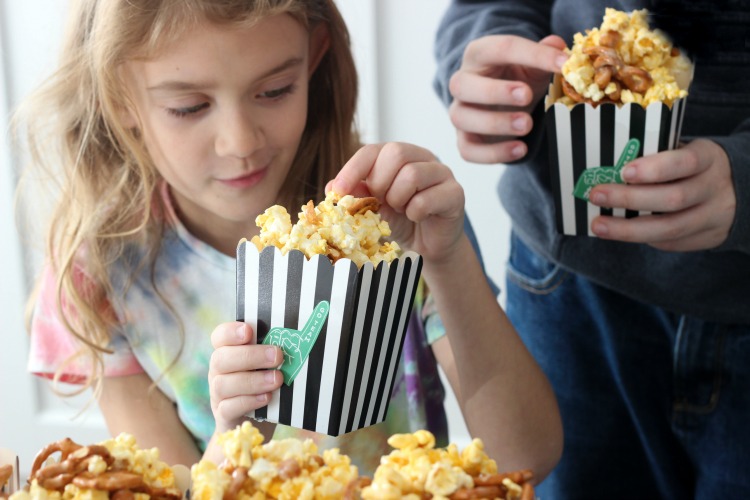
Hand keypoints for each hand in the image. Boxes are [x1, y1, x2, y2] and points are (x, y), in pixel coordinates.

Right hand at [208, 322, 282, 433]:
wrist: (258, 423)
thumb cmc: (267, 384)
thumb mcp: (269, 366)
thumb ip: (273, 352)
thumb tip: (296, 338)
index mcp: (228, 352)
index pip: (219, 337)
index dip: (230, 332)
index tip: (249, 331)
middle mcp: (218, 372)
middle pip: (220, 359)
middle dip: (250, 356)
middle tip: (277, 356)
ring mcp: (218, 395)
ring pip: (222, 384)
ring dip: (253, 381)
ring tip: (277, 380)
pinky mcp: (224, 416)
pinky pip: (228, 408)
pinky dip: (248, 402)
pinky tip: (266, 397)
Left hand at [329, 142, 464, 263]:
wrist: (427, 246)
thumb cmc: (401, 221)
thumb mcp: (372, 207)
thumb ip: (355, 194)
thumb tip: (332, 187)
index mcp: (398, 155)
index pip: (372, 150)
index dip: (353, 169)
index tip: (338, 192)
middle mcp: (422, 157)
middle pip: (396, 153)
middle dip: (381, 184)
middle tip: (382, 203)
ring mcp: (442, 172)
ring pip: (413, 174)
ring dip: (398, 199)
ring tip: (401, 210)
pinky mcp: (455, 193)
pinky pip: (428, 198)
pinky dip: (415, 212)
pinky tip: (416, 217)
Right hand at [448, 34, 566, 163]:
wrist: (506, 107)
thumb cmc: (518, 80)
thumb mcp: (533, 65)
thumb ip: (545, 54)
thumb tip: (558, 45)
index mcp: (480, 54)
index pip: (500, 48)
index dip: (533, 55)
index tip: (562, 64)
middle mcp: (462, 83)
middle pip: (462, 85)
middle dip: (494, 91)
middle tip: (526, 96)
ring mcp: (460, 113)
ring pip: (461, 118)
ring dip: (494, 123)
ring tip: (526, 125)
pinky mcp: (464, 141)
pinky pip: (469, 150)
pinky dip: (494, 153)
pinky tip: (520, 149)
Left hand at [588, 139, 735, 250]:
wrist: (738, 191)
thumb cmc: (693, 167)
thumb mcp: (685, 152)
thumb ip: (657, 158)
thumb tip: (607, 167)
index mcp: (709, 158)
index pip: (685, 162)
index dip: (655, 168)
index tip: (624, 171)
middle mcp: (715, 188)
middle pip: (673, 198)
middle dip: (630, 198)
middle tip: (596, 195)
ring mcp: (714, 217)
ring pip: (670, 228)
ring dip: (628, 229)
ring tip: (599, 225)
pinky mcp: (708, 238)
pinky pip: (671, 242)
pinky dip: (643, 238)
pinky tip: (620, 233)